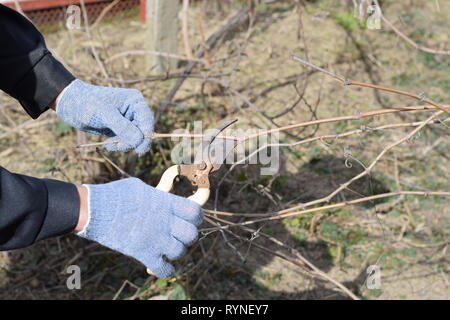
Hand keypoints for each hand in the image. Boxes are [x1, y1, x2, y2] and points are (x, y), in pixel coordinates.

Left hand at [56, 80, 153, 154]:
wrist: (69, 104)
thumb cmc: (87, 103)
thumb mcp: (105, 114)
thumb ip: (123, 127)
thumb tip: (139, 140)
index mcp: (135, 101)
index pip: (147, 120)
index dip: (146, 135)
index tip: (139, 150)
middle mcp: (134, 110)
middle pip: (143, 132)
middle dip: (132, 142)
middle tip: (119, 148)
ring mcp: (127, 120)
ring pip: (134, 139)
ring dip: (123, 145)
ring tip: (109, 146)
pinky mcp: (120, 128)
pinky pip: (125, 141)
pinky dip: (118, 146)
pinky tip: (107, 144)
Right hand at [76, 178, 202, 277]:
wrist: (93, 210)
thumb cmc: (115, 194)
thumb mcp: (140, 188)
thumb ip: (157, 195)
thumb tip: (164, 196)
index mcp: (166, 203)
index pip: (195, 212)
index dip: (197, 217)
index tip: (192, 219)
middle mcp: (165, 221)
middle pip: (192, 234)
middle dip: (188, 236)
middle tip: (179, 235)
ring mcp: (155, 239)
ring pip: (180, 252)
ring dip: (176, 251)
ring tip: (167, 248)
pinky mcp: (143, 253)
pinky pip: (164, 269)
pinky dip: (165, 269)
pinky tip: (161, 264)